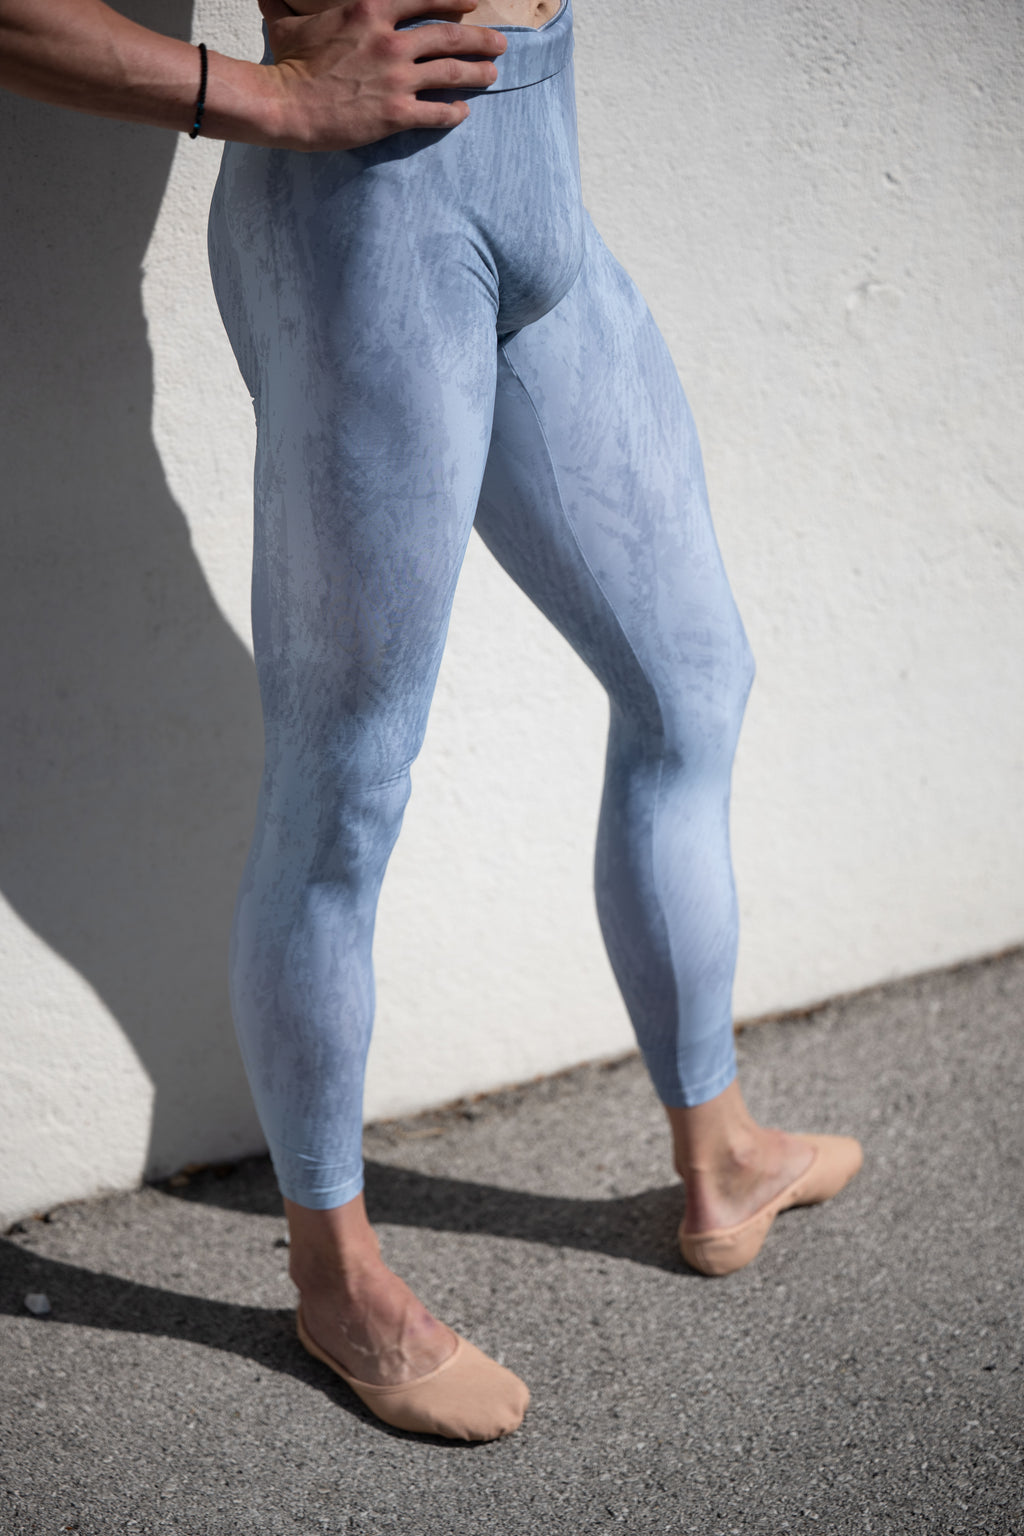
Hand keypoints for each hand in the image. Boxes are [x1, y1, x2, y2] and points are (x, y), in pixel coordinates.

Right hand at [257, 0, 506, 149]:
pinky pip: (437, 112)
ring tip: (491, 74)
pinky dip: (454, 112)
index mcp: (370, 10)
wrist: (284, 105)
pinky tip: (463, 112)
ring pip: (451, 73)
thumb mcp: (292, 20)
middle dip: (480, 39)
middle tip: (498, 44)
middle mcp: (390, 41)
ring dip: (477, 73)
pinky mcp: (396, 114)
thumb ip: (296, 4)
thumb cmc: (286, 63)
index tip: (472, 3)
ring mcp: (396, 78)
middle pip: (450, 36)